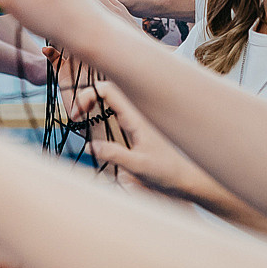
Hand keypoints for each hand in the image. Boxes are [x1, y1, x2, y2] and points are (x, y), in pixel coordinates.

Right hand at [86, 81, 221, 203]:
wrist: (191, 178)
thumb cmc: (169, 172)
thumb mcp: (139, 166)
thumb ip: (114, 155)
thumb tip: (89, 146)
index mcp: (137, 116)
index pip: (108, 89)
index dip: (87, 95)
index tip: (76, 115)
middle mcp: (139, 112)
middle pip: (108, 89)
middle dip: (88, 96)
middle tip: (76, 116)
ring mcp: (140, 118)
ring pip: (114, 98)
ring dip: (95, 103)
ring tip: (81, 118)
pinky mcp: (141, 126)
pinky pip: (119, 110)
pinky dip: (104, 111)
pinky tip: (98, 125)